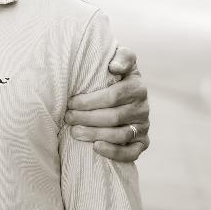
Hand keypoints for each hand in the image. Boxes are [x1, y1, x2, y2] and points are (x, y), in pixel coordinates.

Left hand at [64, 45, 149, 161]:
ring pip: (120, 135)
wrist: (120, 89)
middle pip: (114, 117)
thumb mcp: (119, 58)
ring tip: (74, 132)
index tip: (71, 102)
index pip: (113, 96)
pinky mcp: (142, 142)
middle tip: (67, 117)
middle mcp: (143, 108)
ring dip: (95, 134)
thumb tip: (114, 67)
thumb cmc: (111, 73)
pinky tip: (96, 147)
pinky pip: (132, 152)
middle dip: (87, 118)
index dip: (90, 101)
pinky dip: (114, 152)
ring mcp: (143, 126)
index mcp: (137, 87)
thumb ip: (122, 57)